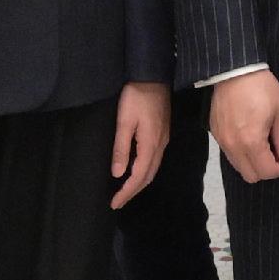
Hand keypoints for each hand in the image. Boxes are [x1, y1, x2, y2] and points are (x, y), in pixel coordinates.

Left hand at [111, 83, 171, 209]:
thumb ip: (121, 148)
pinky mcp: (162, 134)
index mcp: (150, 145)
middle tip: (117, 202)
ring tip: (125, 191)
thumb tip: (117, 174)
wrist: (153, 76)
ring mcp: (163, 140)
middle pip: (148, 176)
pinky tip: (135, 171)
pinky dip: (144, 171)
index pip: (138, 176)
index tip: (114, 203)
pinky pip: (154, 160)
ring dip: (139, 182)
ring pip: (152, 169)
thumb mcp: (124, 121)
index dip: (127, 192)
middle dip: (133, 191)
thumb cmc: (136, 97)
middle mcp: (160, 146)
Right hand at [210, 69, 278, 182]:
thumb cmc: (262, 88)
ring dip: (252, 162)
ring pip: (238, 167)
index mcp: (252, 142)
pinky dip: (241, 153)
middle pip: (251, 176)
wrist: (235, 69)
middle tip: (274, 152)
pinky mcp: (215, 134)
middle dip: (266, 169)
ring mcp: (222, 141)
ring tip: (261, 143)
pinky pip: (229, 154)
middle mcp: (234, 146)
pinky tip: (248, 136)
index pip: (267, 172)